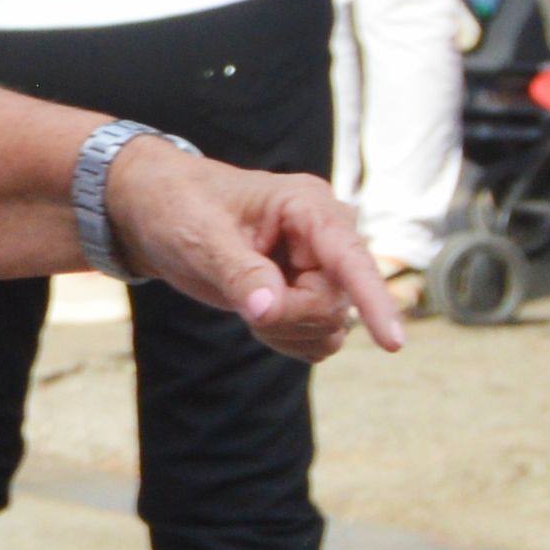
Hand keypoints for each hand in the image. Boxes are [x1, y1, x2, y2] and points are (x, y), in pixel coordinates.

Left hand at [99, 142, 402, 359]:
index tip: (393, 343)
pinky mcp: (310, 291)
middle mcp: (327, 236)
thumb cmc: (178, 207)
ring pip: (330, 326)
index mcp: (308, 206)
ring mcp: (322, 266)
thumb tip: (269, 308)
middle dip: (288, 317)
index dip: (374, 300)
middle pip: (334, 304)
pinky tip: (258, 313)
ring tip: (247, 300)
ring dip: (287, 331)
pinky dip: (287, 339)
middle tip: (245, 303)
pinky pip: (318, 337)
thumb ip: (239, 272)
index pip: (351, 258)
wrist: (156, 210)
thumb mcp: (200, 236)